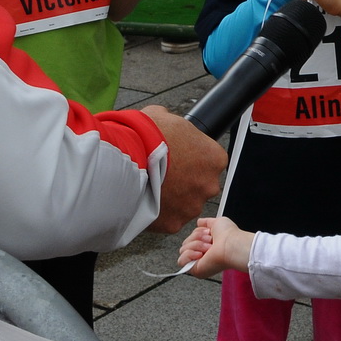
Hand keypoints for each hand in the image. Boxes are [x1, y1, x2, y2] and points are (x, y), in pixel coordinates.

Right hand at [144, 104, 226, 234]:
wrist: (126, 158)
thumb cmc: (147, 136)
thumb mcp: (165, 117)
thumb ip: (176, 126)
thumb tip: (169, 122)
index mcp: (214, 158)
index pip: (210, 162)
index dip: (192, 159)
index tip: (179, 159)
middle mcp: (209, 184)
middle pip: (201, 185)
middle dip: (185, 182)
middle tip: (164, 175)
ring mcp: (192, 206)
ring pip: (185, 204)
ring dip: (173, 199)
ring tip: (152, 188)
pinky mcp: (174, 223)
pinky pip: (168, 219)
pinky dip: (159, 213)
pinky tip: (145, 201)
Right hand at [178, 216, 253, 277]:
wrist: (232, 246)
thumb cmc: (229, 235)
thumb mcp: (217, 223)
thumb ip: (206, 222)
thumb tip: (199, 222)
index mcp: (206, 244)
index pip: (190, 237)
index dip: (197, 233)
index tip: (208, 232)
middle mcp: (202, 254)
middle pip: (185, 243)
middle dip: (196, 238)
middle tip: (209, 240)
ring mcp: (198, 262)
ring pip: (182, 250)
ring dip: (195, 245)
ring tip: (208, 247)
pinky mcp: (194, 269)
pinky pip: (181, 260)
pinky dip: (189, 254)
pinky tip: (200, 254)